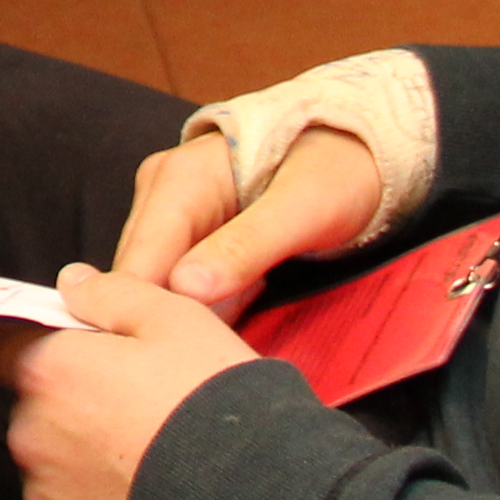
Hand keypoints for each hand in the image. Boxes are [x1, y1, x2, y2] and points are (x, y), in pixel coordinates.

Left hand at [0, 264, 257, 499]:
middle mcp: (29, 434)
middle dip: (67, 396)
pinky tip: (146, 488)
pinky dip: (97, 495)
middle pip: (29, 402)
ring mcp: (46, 493)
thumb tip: (70, 283)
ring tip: (147, 449)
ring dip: (81, 448)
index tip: (62, 344)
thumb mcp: (175, 319)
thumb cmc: (212, 401)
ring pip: (50, 456)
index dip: (19, 339)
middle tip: (132, 398)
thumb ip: (110, 293)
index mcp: (46, 372)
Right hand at [102, 122, 381, 319]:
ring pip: (159, 281)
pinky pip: (179, 279)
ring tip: (245, 312)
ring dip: (195, 310)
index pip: (140, 261)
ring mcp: (171, 211)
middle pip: (142, 275)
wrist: (359, 149)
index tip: (190, 351)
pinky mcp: (188, 232)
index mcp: (179, 179)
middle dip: (176, 314)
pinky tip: (244, 301)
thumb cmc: (337, 171)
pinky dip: (208, 301)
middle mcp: (162, 191)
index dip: (153, 311)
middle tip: (229, 336)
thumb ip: (245, 248)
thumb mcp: (303, 209)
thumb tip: (184, 288)